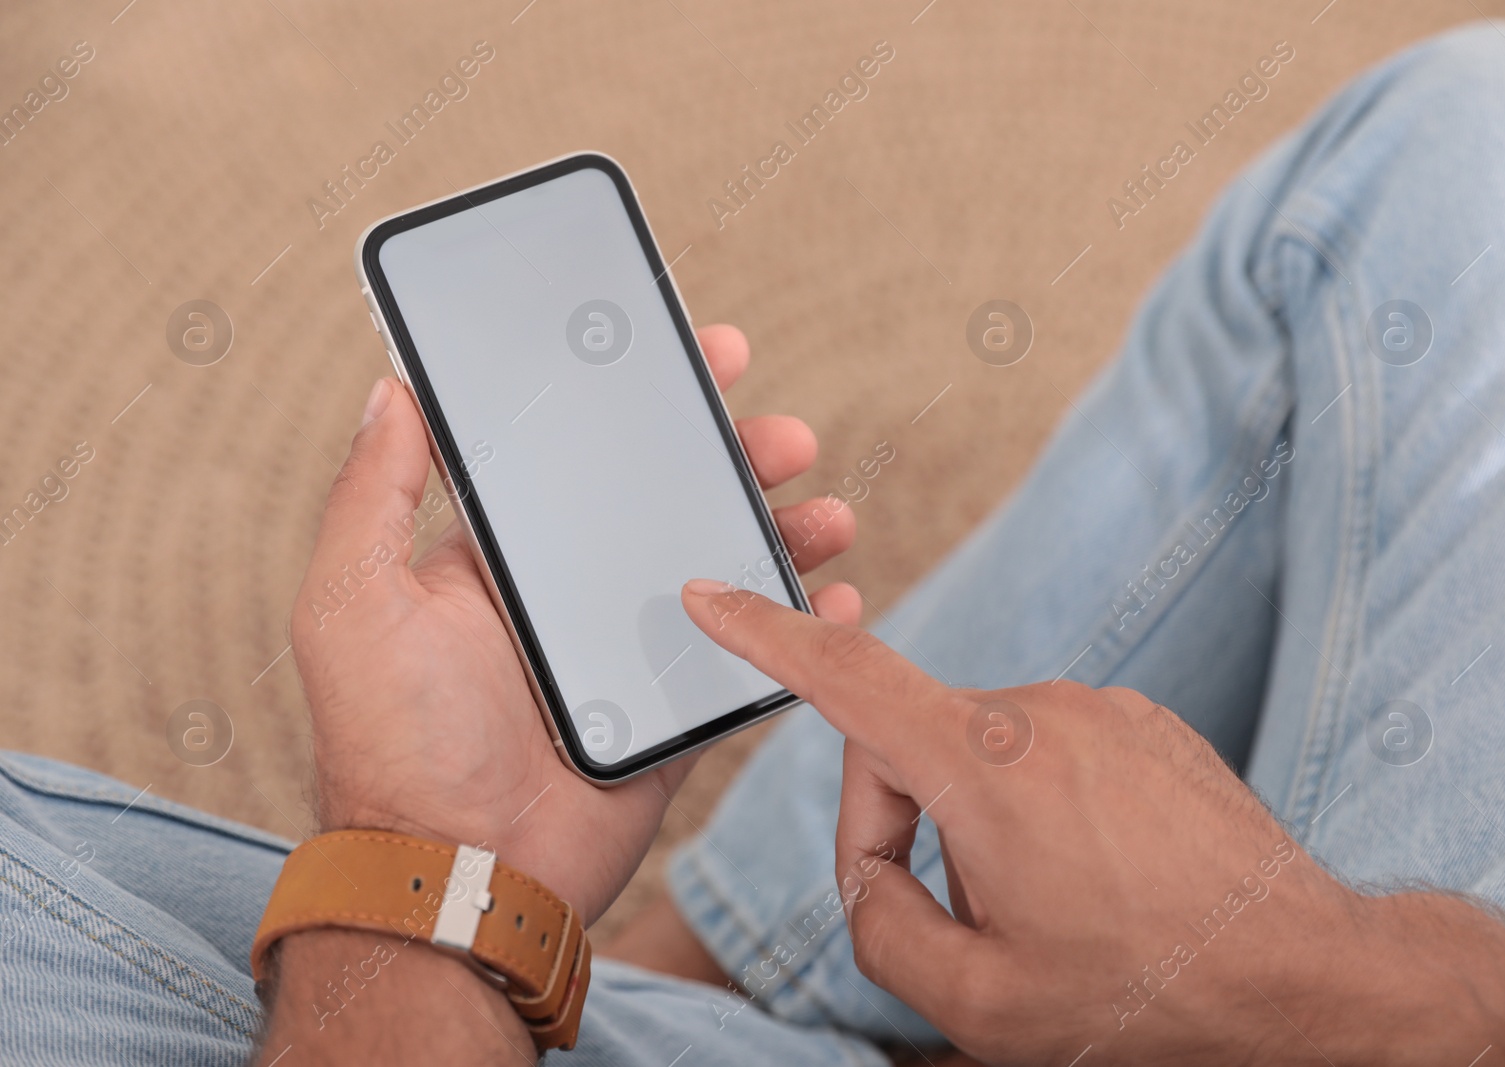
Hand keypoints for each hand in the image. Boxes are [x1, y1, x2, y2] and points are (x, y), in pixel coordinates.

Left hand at [290, 325, 861, 923]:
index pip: (583, 455)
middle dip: (733, 458)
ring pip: (723, 570)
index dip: (640, 401)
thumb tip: (393, 388)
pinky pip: (749, 656)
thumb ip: (374, 494)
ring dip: (781, 531)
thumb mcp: (355, 601)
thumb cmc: (394, 740)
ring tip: (828, 513)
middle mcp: (571, 595)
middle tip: (784, 434)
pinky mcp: (675, 714)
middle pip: (671, 501)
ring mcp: (631, 655)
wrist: (461, 874)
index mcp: (504, 559)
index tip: (693, 355)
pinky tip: (835, 595)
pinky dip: (798, 623)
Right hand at [679, 585, 1504, 1065]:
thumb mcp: (977, 1003)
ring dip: (982, 826)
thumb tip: (872, 871)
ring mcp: (1100, 708)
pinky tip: (1099, 877)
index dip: (763, 634)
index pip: (846, 680)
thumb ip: (881, 925)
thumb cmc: (1141, 993)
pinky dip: (1042, 809)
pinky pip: (1050, 752)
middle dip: (905, 827)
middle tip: (967, 922)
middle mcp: (1040, 710)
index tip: (710, 593)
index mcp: (985, 764)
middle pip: (909, 744)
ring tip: (1057, 908)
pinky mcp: (1143, 723)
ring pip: (982, 756)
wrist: (1304, 976)